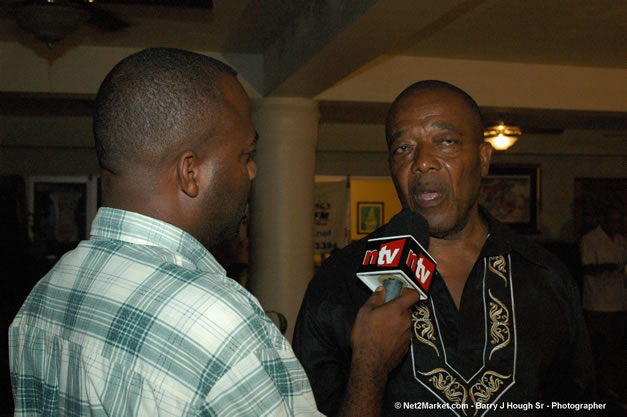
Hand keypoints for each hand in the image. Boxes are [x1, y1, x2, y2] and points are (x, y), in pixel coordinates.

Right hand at [337, 287, 420, 416]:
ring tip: (381, 328)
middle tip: (383, 312)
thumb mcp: (364, 312)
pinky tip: (384, 339)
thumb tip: (382, 290)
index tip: (398, 293)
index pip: (413, 294)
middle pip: (407, 309)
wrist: (371, 363)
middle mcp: (406, 320)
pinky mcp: (406, 346)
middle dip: (397, 308)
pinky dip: (396, 334)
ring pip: (404, 322)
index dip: (407, 291)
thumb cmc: (366, 335)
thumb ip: (375, 298)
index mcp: (397, 309)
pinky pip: (403, 335)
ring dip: (396, 322)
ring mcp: (408, 334)